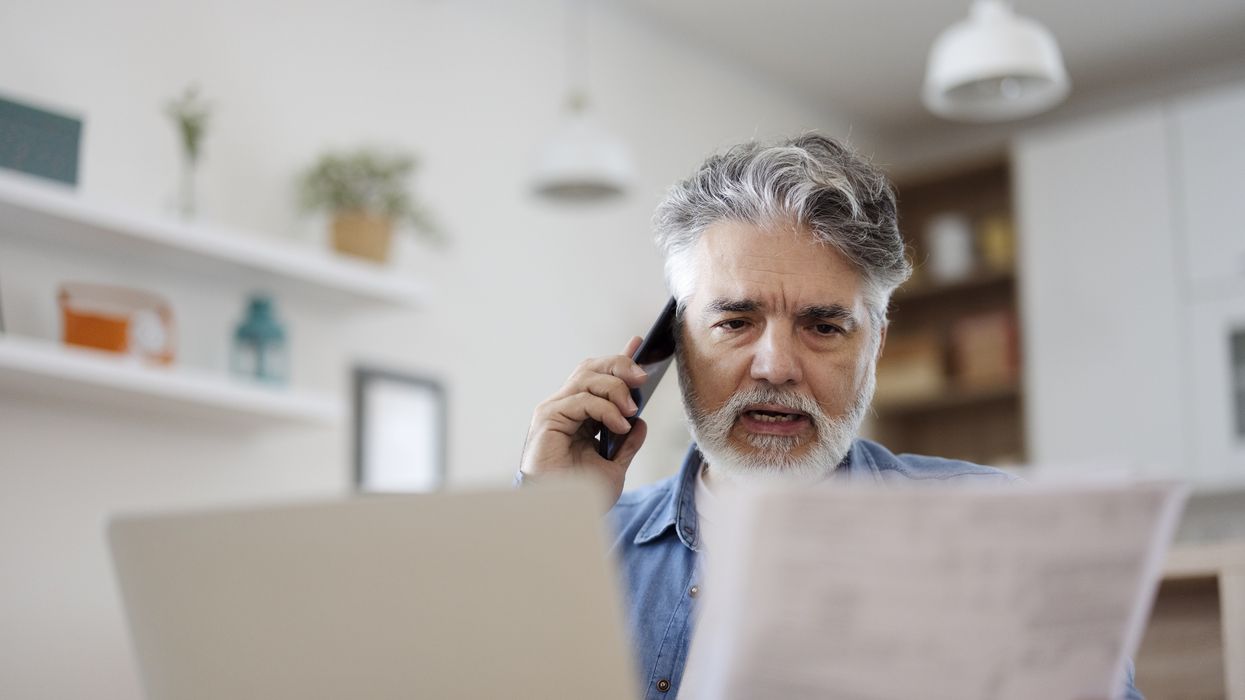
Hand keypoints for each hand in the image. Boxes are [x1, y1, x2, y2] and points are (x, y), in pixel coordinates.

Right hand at [519, 336, 649, 508]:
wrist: (562, 513)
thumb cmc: (580, 493)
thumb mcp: (614, 466)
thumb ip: (627, 443)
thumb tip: (640, 422)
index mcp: (578, 414)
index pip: (598, 375)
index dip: (618, 359)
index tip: (639, 345)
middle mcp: (564, 406)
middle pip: (592, 368)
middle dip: (620, 366)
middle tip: (643, 377)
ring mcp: (555, 410)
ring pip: (588, 378)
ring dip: (616, 389)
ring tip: (631, 411)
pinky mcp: (548, 418)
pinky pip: (582, 400)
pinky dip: (605, 409)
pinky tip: (619, 425)